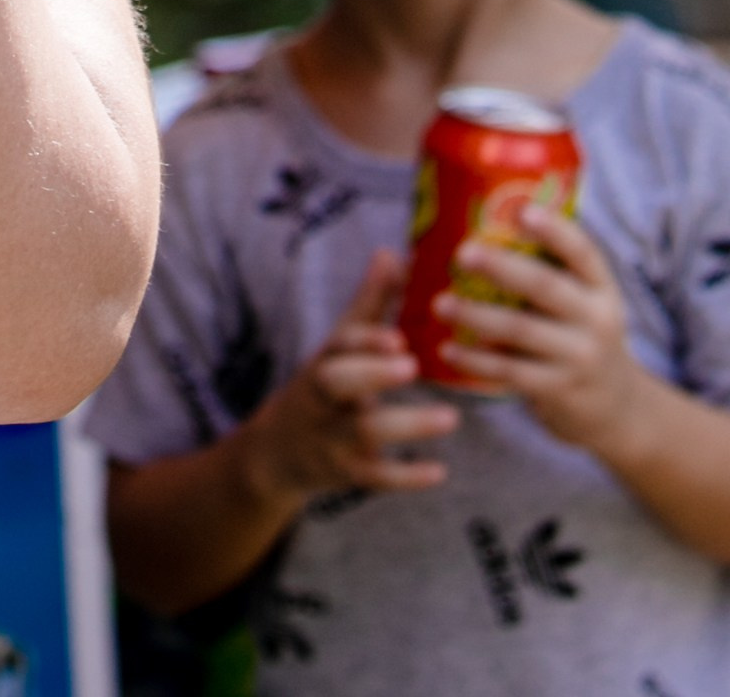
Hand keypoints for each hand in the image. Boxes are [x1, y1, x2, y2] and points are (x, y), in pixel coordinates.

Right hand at [246, 251, 456, 505]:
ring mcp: (333, 436)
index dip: (365, 341)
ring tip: (450, 417)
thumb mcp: (339, 344)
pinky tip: (440, 471)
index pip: (339, 344)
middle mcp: (324, 396)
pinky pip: (375, 478)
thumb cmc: (324, 384)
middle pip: (338, 382)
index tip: (398, 337)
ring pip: (363, 431)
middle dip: (372, 373)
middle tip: (412, 365)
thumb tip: (392, 251)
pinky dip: (406, 476)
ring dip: (406, 424)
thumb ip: (369, 303)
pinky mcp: (348, 473)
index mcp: (326, 359)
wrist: (279, 450)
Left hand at [436, 205, 638, 452]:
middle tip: (462, 253)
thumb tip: (481, 230)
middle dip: (502, 268)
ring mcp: (580, 357)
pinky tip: (447, 350)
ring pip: (521, 330)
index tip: (523, 210)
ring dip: (476, 316)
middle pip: (545, 287)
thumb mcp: (585, 302)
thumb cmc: (581, 335)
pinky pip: (511, 372)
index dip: (554, 231)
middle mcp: (596, 319)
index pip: (582, 252)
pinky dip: (476, 361)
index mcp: (600, 287)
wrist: (617, 407)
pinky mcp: (559, 390)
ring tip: (440, 304)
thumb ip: (550, 272)